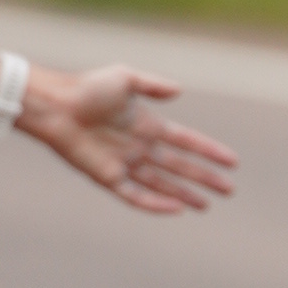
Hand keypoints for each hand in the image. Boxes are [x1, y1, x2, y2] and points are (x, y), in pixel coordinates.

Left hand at [21, 66, 238, 217]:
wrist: (55, 105)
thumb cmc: (86, 88)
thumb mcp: (125, 78)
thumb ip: (153, 85)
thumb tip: (180, 92)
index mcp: (146, 124)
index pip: (186, 141)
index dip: (209, 151)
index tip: (232, 161)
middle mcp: (139, 147)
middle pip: (180, 167)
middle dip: (204, 178)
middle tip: (229, 190)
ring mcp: (124, 164)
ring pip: (162, 185)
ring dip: (184, 195)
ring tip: (207, 205)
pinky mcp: (107, 178)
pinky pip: (136, 196)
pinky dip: (155, 204)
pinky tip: (176, 209)